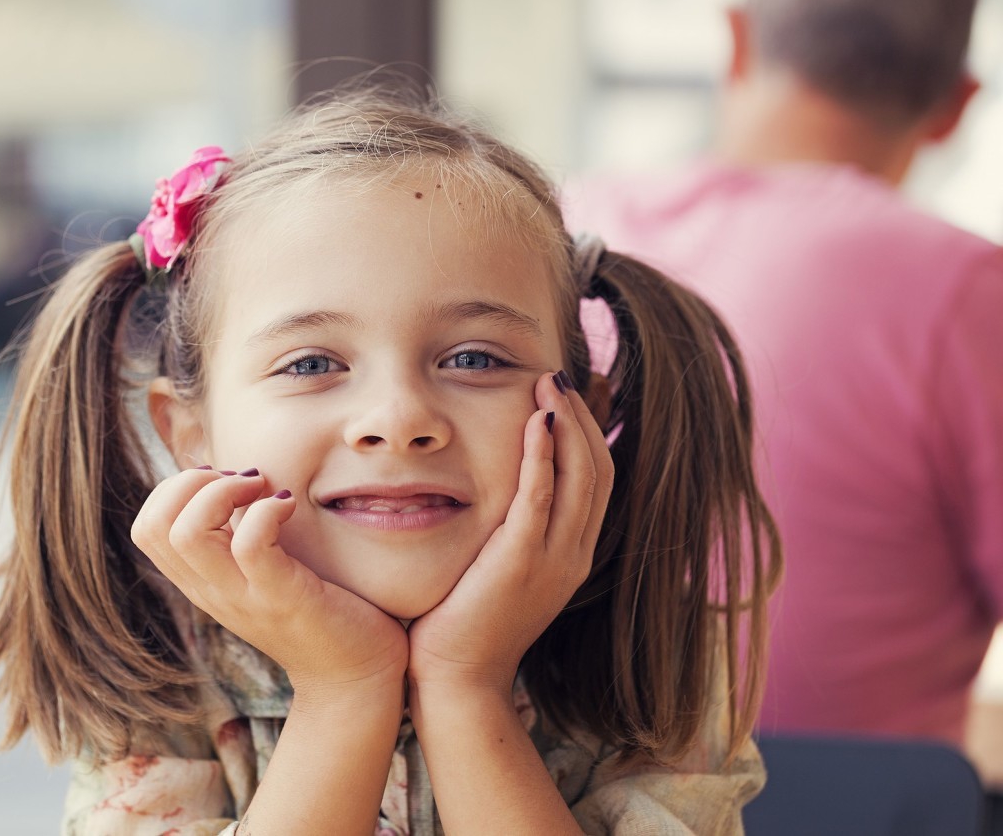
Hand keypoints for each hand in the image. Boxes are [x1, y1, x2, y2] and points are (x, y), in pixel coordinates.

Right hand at [131, 469, 408, 700]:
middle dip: (190, 482)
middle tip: (240, 481)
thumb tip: (237, 479)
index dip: (175, 489)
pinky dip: (267, 510)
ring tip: (261, 489)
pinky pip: (250, 544)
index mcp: (202, 583)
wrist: (353, 677)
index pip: (146, 528)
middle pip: (153, 526)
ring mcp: (243, 597)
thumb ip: (239, 538)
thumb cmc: (315, 611)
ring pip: (188, 534)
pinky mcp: (281, 598)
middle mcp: (212, 591)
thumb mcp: (261, 574)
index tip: (223, 481)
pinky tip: (289, 506)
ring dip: (223, 491)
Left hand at [406, 371, 613, 696]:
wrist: (457, 678)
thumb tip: (501, 487)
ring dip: (567, 424)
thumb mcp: (500, 568)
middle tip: (560, 376)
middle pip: (598, 469)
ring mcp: (554, 560)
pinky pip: (541, 498)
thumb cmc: (465, 621)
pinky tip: (535, 422)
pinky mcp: (521, 562)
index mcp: (573, 554)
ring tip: (549, 384)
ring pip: (580, 477)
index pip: (597, 479)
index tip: (569, 393)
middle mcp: (574, 554)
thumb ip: (511, 528)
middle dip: (583, 416)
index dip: (590, 430)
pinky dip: (543, 456)